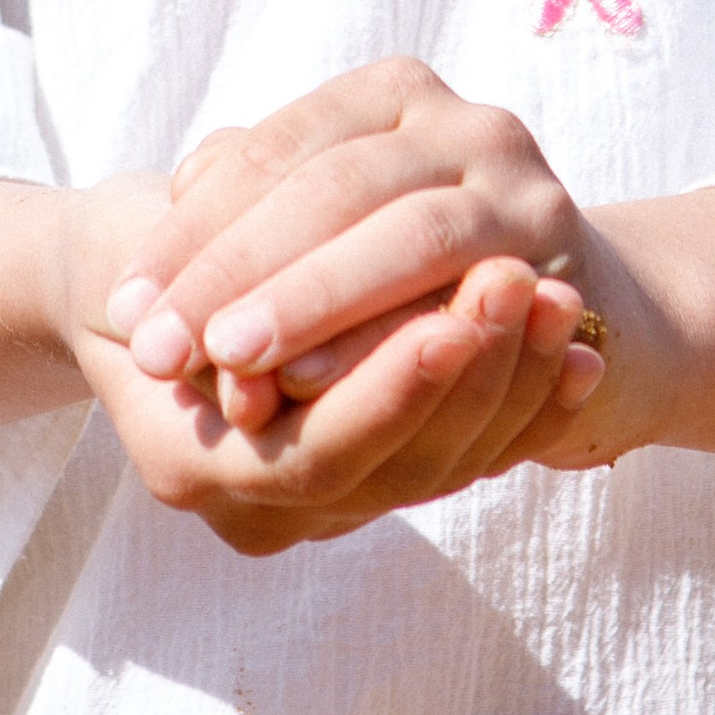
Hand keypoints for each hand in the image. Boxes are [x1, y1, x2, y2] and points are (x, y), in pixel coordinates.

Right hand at [72, 243, 597, 553]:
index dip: (387, 388)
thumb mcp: (142, 239)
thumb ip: (205, 230)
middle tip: (525, 287)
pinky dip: (525, 414)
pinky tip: (581, 361)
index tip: (452, 322)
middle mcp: (265, 514)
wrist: (133, 313)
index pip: (316, 455)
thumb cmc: (133, 255)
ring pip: (443, 470)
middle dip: (469, 377)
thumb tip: (264, 200)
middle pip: (399, 471)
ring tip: (562, 301)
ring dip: (511, 386)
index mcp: (191, 466)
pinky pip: (468, 463)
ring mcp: (328, 508)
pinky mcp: (377, 475)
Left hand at [99, 59, 611, 432]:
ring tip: (227, 359)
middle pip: (330, 185)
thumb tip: (161, 251)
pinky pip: (467, 301)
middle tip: (158, 345)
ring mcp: (522, 187)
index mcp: (394, 92)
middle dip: (235, 268)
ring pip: (401, 234)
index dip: (194, 229)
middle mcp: (464, 121)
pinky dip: (393, 341)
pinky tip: (326, 386)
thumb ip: (257, 217)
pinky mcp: (560, 265)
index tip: (126, 307)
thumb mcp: (339, 229)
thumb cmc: (424, 277)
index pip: (274, 150)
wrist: (584, 322)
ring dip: (308, 302)